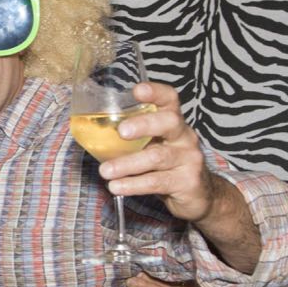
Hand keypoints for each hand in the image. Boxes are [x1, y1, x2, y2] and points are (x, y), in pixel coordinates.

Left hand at [100, 81, 261, 271]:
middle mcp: (184, 136)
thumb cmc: (166, 166)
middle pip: (168, 122)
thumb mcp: (151, 146)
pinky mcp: (188, 182)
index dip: (155, 92)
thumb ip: (130, 139)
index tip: (138, 90)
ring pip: (158, 157)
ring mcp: (189, 159)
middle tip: (121, 132)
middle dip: (143, 124)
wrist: (199, 196)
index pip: (169, 99)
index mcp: (173, 122)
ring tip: (105, 171)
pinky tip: (117, 187)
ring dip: (128, 164)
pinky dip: (134, 184)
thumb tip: (88, 133)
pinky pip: (157, 182)